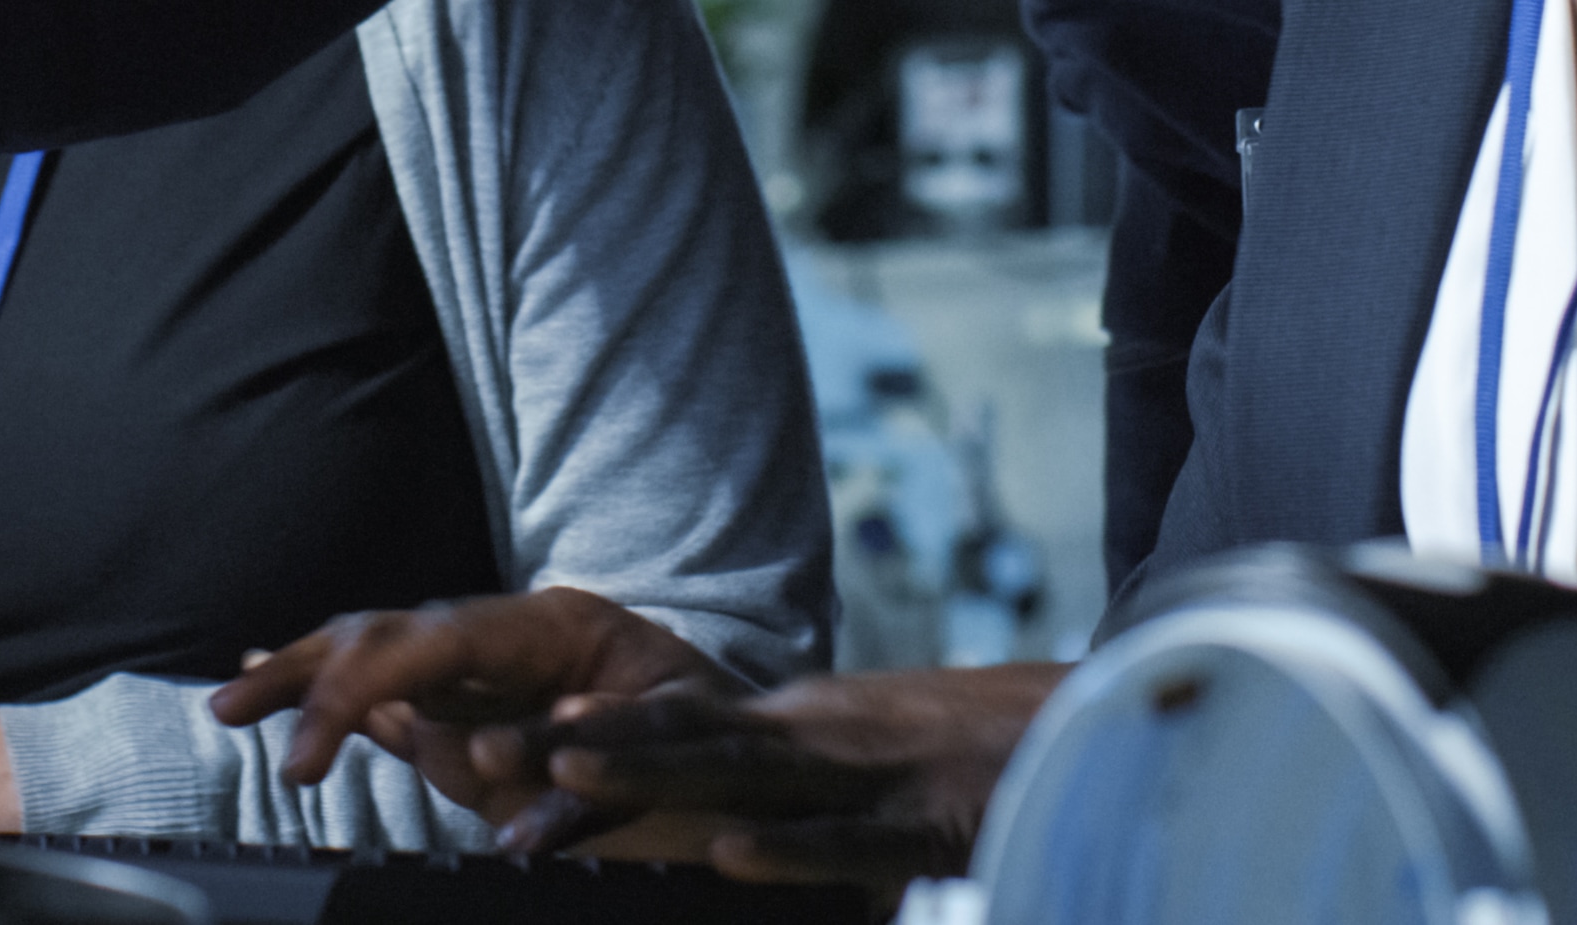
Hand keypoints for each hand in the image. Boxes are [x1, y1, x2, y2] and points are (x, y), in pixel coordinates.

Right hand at [210, 588, 724, 794]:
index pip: (439, 641)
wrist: (768, 750)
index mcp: (561, 628)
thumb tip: (480, 754)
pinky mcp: (486, 700)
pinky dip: (334, 684)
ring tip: (230, 695)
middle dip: (313, 672)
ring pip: (381, 651)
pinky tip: (268, 677)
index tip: (315, 748)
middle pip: (394, 634)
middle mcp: (517, 634)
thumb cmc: (726, 749)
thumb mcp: (676, 751)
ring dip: (303, 672)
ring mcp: (498, 665)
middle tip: (234, 715)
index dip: (364, 684)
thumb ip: (575, 759)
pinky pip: (395, 687)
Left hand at [492, 666, 1062, 876]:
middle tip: (483, 756)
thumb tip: (711, 821)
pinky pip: (843, 843)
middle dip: (579, 750)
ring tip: (566, 774)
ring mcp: (866, 775)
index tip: (493, 734)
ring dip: (651, 772)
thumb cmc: (967, 757)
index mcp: (799, 724)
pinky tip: (726, 857)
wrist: (1093, 728)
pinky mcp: (925, 825)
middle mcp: (817, 735)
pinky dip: (785, 849)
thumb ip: (788, 788)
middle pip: (679, 739)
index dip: (584, 726)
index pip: (672, 719)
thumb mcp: (858, 763)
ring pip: (742, 774)